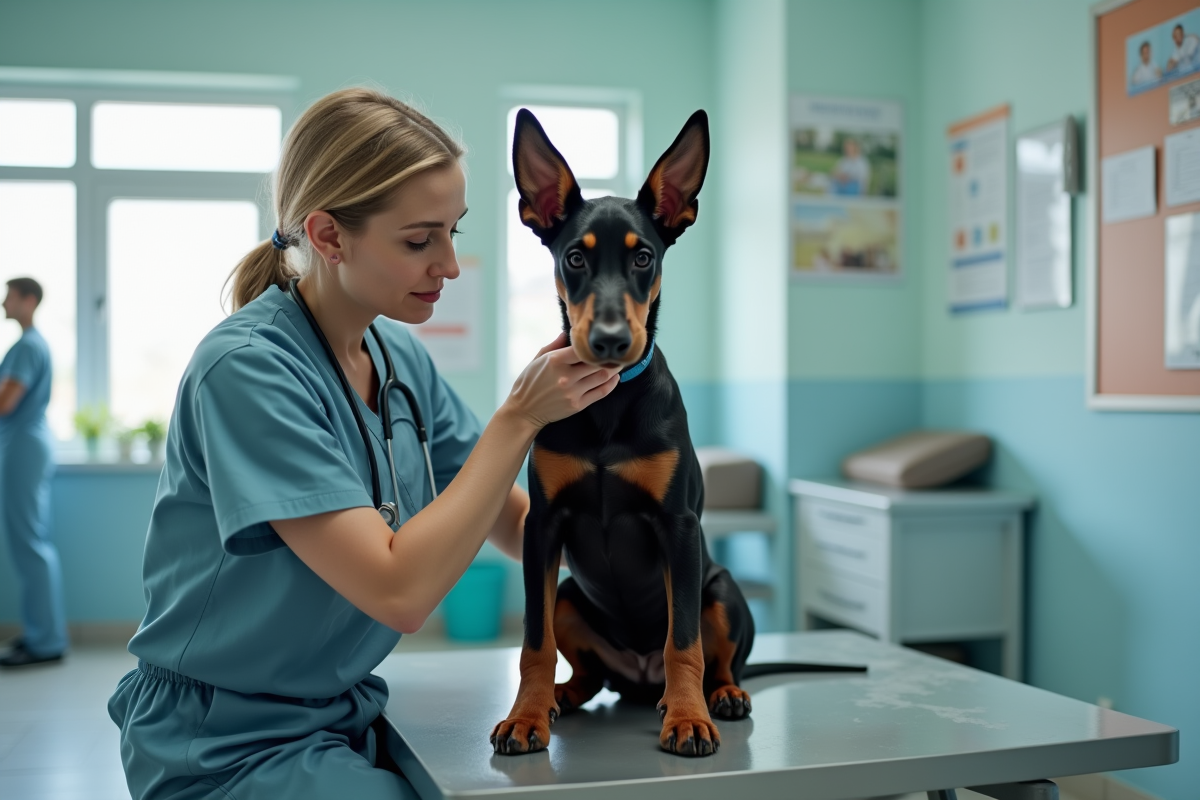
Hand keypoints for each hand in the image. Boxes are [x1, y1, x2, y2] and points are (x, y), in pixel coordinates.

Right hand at [504, 332, 619, 429]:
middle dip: (608, 356)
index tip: (599, 342)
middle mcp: (565, 376)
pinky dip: (611, 384)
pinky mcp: (578, 405)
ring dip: (613, 369)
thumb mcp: (537, 360)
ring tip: (617, 363)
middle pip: (596, 362)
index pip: (581, 348)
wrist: (524, 410)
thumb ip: (554, 345)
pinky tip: (614, 378)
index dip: (593, 344)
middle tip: (616, 351)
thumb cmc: (529, 382)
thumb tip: (567, 333)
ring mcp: (573, 392)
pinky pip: (601, 392)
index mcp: (555, 361)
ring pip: (602, 376)